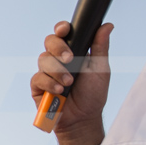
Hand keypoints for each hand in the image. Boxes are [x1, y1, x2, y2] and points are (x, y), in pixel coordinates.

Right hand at [30, 20, 112, 142]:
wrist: (84, 119)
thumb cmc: (93, 94)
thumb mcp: (100, 69)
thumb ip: (101, 47)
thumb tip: (107, 25)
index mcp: (72, 51)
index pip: (62, 34)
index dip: (61, 28)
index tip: (64, 30)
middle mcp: (57, 59)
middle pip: (49, 41)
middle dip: (58, 48)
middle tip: (70, 59)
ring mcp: (46, 72)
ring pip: (44, 59)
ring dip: (58, 71)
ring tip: (69, 83)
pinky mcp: (38, 86)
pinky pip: (39, 78)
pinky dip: (50, 83)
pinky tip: (60, 91)